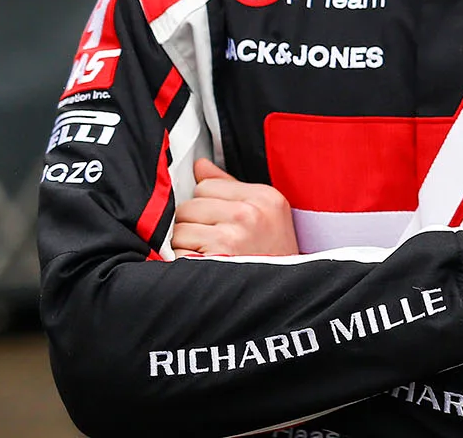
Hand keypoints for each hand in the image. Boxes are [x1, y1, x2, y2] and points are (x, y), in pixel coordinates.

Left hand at [172, 159, 300, 256]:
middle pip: (189, 205)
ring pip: (180, 229)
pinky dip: (184, 262)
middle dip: (195, 224)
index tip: (221, 222)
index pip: (206, 185)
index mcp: (264, 197)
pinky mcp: (214, 258)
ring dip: (188, 245)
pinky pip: (177, 251)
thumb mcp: (265, 213)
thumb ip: (229, 185)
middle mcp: (249, 213)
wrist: (285, 296)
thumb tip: (200, 165)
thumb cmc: (272, 256)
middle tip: (216, 242)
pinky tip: (206, 268)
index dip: (207, 204)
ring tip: (212, 256)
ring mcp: (231, 235)